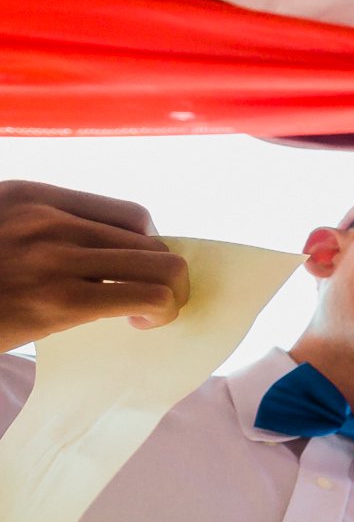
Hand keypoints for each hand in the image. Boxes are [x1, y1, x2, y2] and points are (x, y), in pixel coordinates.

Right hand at [0, 180, 189, 351]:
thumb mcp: (3, 233)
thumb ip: (46, 234)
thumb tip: (107, 256)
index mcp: (32, 196)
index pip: (130, 213)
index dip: (149, 245)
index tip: (137, 271)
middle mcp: (47, 219)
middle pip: (150, 240)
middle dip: (163, 273)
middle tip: (151, 299)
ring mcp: (55, 256)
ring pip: (160, 265)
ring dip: (169, 293)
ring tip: (151, 313)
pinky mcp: (62, 298)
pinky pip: (145, 295)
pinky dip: (161, 311)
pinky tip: (141, 324)